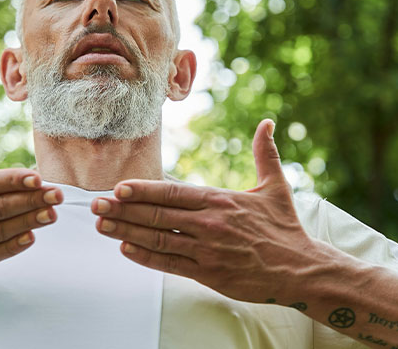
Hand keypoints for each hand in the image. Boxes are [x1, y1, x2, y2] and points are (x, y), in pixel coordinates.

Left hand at [91, 119, 317, 303]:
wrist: (302, 270)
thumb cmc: (285, 228)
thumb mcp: (275, 187)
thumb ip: (265, 153)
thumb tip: (267, 122)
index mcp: (220, 200)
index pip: (173, 192)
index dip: (143, 190)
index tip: (119, 187)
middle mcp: (209, 224)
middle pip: (157, 215)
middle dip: (123, 209)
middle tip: (95, 204)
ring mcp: (206, 250)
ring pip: (157, 239)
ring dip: (126, 231)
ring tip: (101, 224)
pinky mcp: (208, 274)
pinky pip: (169, 264)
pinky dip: (145, 257)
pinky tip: (126, 248)